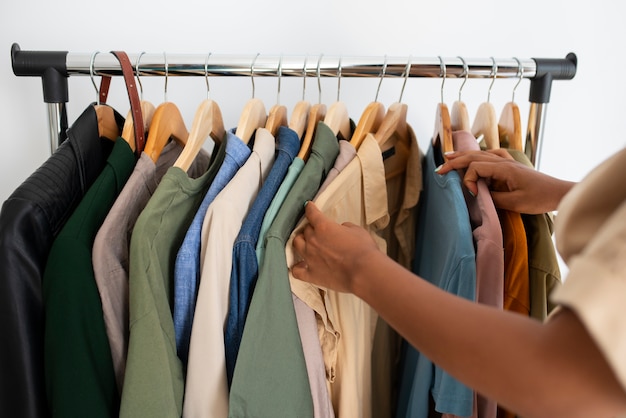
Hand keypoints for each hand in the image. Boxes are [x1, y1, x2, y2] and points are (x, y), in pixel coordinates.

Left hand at [291, 201, 380, 292]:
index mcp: (324, 226)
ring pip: (296, 245)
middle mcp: (313, 240)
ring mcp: (310, 258)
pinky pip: (296, 270)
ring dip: (300, 242)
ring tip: (305, 244)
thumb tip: (341, 229)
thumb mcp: (357, 230)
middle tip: (316, 231)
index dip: (310, 208)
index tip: (308, 206)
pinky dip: (297, 267)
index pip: (312, 213)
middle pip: (305, 230)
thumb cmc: (364, 250)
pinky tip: (300, 266)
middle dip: (309, 228)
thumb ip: (345, 227)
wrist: (364, 272)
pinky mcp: (311, 274)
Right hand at [436, 150, 575, 213]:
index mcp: (504, 168)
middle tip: (440, 169)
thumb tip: (478, 194)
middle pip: (474, 157)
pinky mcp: (511, 165)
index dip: (468, 179)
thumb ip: (493, 198)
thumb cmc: (540, 199)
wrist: (559, 193)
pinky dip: (479, 156)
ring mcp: (508, 161)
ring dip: (464, 156)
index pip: (476, 167)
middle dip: (455, 162)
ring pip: (481, 154)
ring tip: (449, 157)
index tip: (471, 194)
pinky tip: (475, 157)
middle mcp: (504, 161)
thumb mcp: (515, 203)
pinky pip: (491, 155)